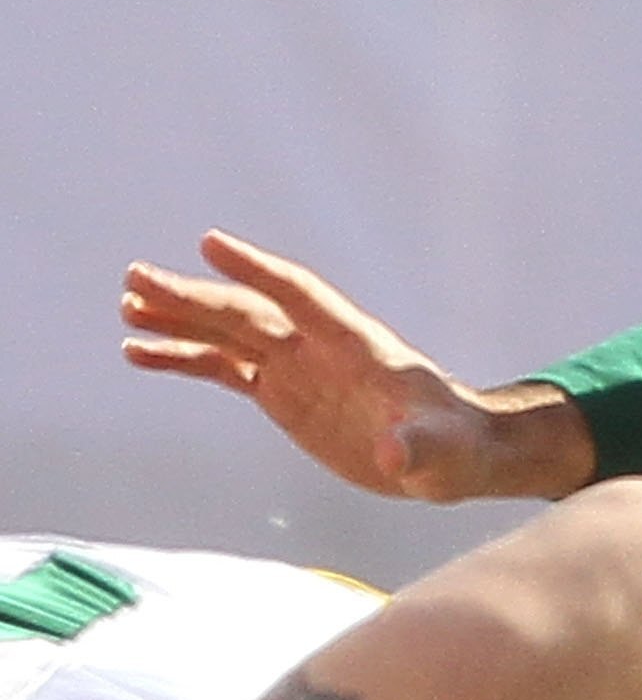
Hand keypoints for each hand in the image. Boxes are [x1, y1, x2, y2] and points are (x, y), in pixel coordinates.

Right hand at [120, 232, 589, 501]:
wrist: (451, 455)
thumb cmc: (455, 447)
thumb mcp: (440, 453)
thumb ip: (417, 449)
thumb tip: (394, 454)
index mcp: (357, 346)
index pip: (301, 296)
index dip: (259, 271)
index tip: (212, 244)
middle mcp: (321, 348)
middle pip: (250, 312)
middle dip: (196, 296)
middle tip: (137, 278)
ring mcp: (299, 368)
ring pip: (230, 334)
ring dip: (181, 319)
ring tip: (127, 307)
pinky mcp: (284, 394)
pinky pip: (225, 368)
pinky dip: (185, 357)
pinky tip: (141, 353)